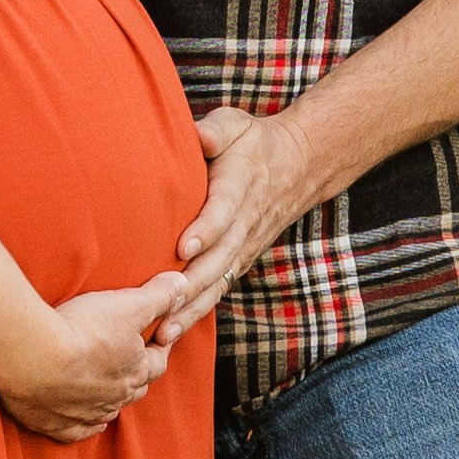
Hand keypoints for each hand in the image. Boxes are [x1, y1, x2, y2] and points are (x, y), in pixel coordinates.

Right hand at [0, 273, 191, 442]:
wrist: (33, 357)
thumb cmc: (82, 330)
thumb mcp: (128, 304)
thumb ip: (158, 296)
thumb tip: (182, 284)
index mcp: (136, 371)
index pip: (158, 362)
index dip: (160, 346)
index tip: (157, 333)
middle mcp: (116, 398)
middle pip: (135, 389)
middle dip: (135, 374)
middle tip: (128, 358)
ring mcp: (86, 414)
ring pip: (108, 410)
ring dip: (109, 398)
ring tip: (103, 384)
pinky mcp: (57, 424)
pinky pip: (78, 430)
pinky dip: (83, 424)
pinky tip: (84, 417)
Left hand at [171, 101, 317, 320]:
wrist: (297, 167)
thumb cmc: (253, 144)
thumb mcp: (236, 125)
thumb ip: (216, 130)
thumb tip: (199, 136)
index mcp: (239, 188)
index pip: (222, 211)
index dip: (205, 230)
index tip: (183, 246)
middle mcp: (243, 224)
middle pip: (217, 259)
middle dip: (190, 285)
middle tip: (161, 305)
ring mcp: (243, 247)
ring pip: (217, 282)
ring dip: (191, 309)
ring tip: (163, 332)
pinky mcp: (239, 261)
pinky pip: (219, 289)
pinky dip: (197, 312)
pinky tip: (172, 332)